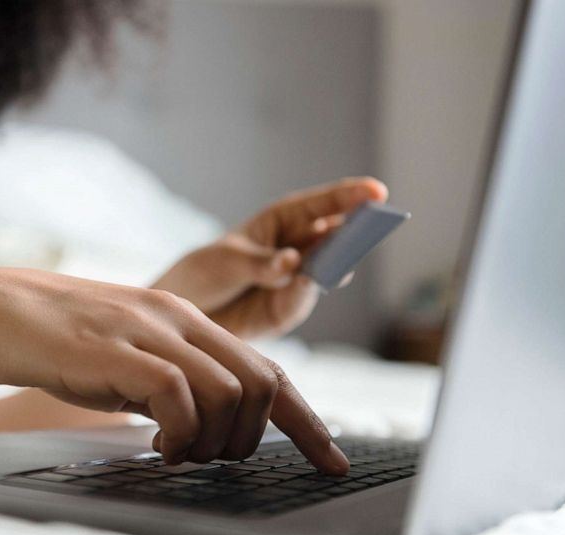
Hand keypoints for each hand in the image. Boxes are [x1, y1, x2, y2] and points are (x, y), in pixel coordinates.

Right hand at [0, 268, 348, 472]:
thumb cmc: (55, 341)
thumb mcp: (128, 356)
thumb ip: (172, 378)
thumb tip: (208, 422)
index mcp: (186, 320)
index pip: (269, 370)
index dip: (307, 421)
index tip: (331, 461)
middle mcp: (178, 319)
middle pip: (263, 384)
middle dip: (255, 439)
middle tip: (211, 458)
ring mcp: (147, 332)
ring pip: (230, 393)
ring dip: (212, 441)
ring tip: (174, 451)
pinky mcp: (114, 351)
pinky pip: (178, 395)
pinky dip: (178, 432)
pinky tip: (153, 442)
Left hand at [152, 177, 387, 338]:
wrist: (186, 312)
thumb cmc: (204, 273)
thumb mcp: (226, 261)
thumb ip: (261, 263)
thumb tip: (294, 264)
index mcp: (282, 221)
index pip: (321, 206)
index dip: (350, 197)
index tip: (378, 192)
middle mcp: (297, 249)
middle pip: (334, 239)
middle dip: (355, 233)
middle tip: (373, 227)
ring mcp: (297, 281)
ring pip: (326, 272)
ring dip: (335, 265)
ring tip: (340, 260)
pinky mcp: (288, 311)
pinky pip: (301, 301)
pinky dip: (303, 293)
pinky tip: (303, 283)